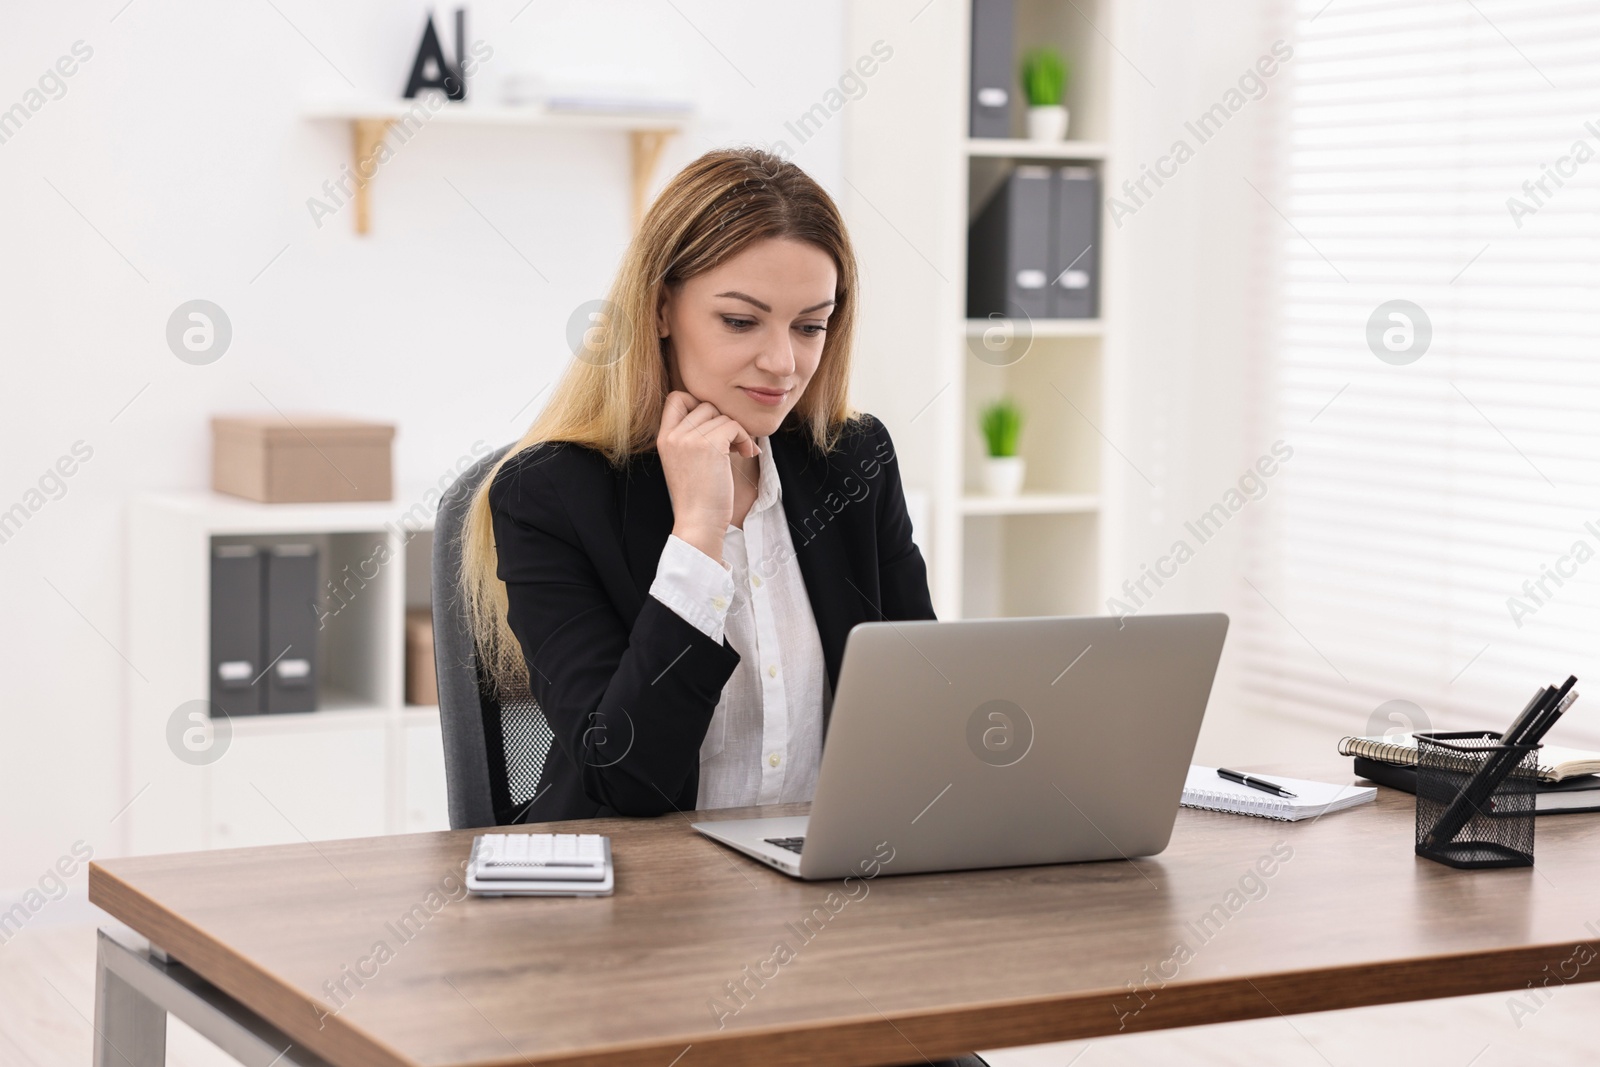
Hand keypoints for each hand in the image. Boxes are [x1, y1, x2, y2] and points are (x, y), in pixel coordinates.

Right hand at [656, 390, 758, 562]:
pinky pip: (734, 426)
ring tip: (739, 451)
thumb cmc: (698, 496)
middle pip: (705, 405)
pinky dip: (745, 438)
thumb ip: (691, 437)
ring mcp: (689, 439)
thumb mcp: (683, 461)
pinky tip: (746, 454)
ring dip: (737, 432)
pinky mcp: (710, 445)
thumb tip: (718, 412)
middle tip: (731, 442)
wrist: (699, 521)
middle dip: (723, 421)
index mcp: (663, 438)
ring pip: (722, 416)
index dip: (697, 403)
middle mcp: (673, 435)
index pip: (676, 398)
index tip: (711, 425)